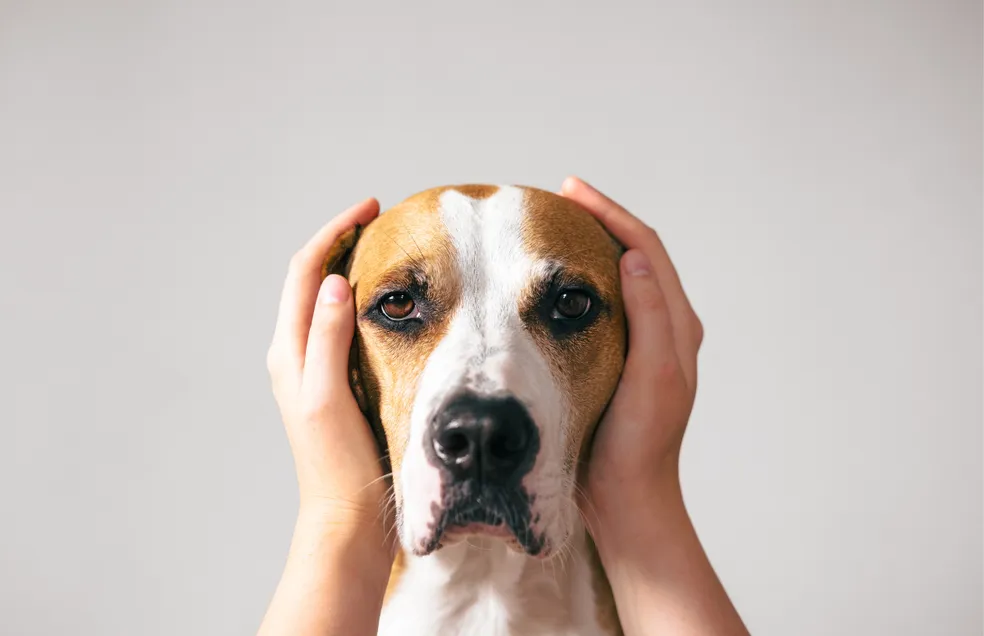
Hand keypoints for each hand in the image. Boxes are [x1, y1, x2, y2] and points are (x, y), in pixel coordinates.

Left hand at [266, 197, 389, 538]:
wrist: (345, 517)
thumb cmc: (338, 464)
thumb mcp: (330, 396)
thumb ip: (327, 338)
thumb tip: (333, 282)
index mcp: (289, 352)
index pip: (305, 272)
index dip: (334, 233)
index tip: (371, 208)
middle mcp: (294, 355)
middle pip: (310, 280)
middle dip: (340, 242)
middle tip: (379, 221)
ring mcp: (312, 369)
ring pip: (324, 301)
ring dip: (348, 268)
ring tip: (383, 249)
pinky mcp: (332, 383)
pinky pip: (339, 326)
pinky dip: (359, 301)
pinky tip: (387, 304)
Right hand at [562, 177, 746, 635]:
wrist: (627, 496)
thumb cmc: (639, 442)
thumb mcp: (653, 377)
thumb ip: (652, 316)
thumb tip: (633, 257)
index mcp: (677, 326)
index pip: (646, 249)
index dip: (611, 214)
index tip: (571, 191)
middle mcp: (664, 328)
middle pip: (634, 254)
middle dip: (600, 221)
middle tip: (559, 198)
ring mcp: (641, 343)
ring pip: (618, 277)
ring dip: (591, 246)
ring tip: (555, 227)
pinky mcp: (618, 359)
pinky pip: (601, 304)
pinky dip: (580, 281)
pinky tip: (552, 282)